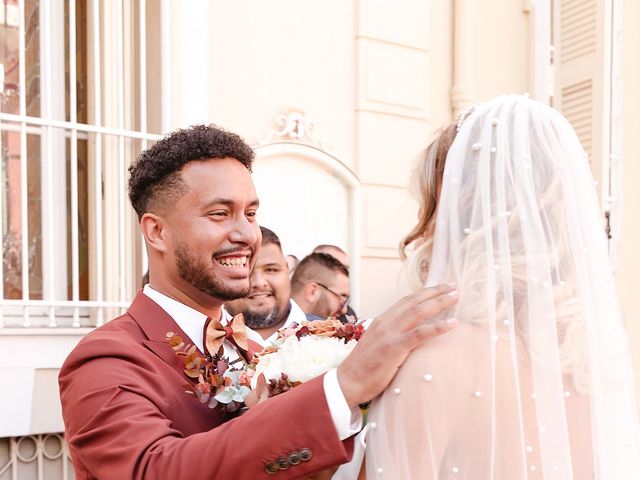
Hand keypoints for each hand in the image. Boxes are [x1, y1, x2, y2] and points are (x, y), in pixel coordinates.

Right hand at [336, 284, 457, 407]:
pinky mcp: (394, 347)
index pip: (405, 301)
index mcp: (381, 321)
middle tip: (454, 286)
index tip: (439, 288)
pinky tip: (453, 323)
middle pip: (414, 301)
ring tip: (456, 297)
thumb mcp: (375, 345)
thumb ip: (390, 337)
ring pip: (419, 312)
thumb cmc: (362, 369)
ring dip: (439, 302)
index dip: (424, 293)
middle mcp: (385, 322)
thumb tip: (406, 337)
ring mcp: (390, 334)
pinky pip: (420, 334)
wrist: (347, 383)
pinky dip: (438, 327)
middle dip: (435, 292)